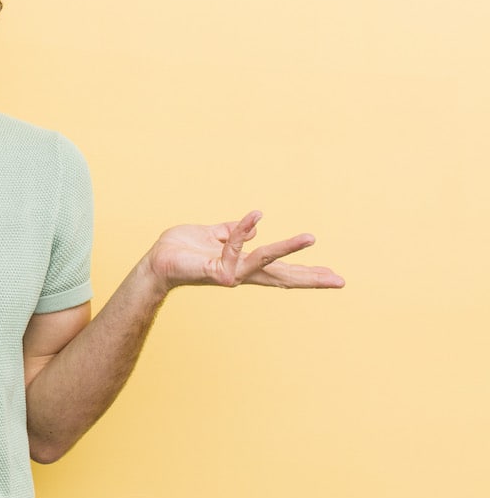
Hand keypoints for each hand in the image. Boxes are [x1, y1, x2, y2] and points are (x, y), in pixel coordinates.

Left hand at [143, 211, 344, 295]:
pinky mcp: (215, 271)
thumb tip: (255, 226)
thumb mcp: (212, 235)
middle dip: (311, 278)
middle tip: (340, 280)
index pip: (281, 271)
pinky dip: (242, 231)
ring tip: (312, 237)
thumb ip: (232, 232)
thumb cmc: (181, 249)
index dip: (306, 274)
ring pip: (265, 260)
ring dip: (288, 248)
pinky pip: (234, 246)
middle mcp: (241, 272)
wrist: (156, 261)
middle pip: (283, 277)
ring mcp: (230, 273)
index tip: (334, 277)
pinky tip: (255, 217)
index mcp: (244, 265)